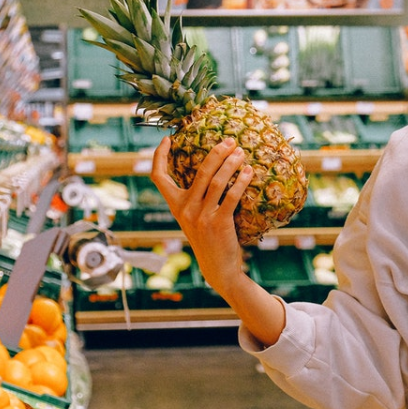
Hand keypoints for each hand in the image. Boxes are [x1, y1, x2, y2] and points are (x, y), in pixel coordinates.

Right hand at [150, 136, 253, 293]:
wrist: (218, 268)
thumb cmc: (209, 239)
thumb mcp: (194, 218)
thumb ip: (196, 199)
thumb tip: (211, 170)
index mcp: (176, 206)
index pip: (158, 178)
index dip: (158, 157)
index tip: (166, 140)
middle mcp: (185, 210)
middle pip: (199, 171)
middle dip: (216, 152)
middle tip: (230, 141)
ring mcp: (201, 217)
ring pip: (216, 181)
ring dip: (231, 163)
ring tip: (241, 152)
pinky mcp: (218, 223)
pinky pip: (231, 196)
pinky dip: (240, 181)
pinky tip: (249, 172)